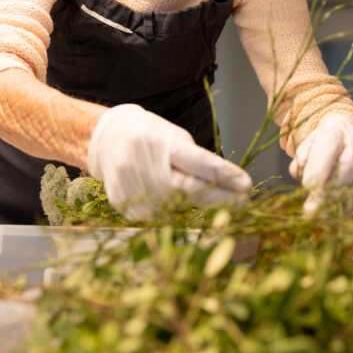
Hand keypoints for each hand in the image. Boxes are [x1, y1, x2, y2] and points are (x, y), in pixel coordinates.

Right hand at [87, 103, 251, 217]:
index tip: (246, 184)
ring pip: (175, 208)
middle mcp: (148, 165)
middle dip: (221, 199)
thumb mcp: (174, 138)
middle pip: (191, 190)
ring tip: (202, 196)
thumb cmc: (150, 136)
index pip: (200, 163)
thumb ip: (194, 161)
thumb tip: (224, 186)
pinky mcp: (123, 203)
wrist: (107, 139)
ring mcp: (133, 186)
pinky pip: (155, 215)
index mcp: (164, 144)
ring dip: (195, 206)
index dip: (225, 175)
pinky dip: (168, 211)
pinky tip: (168, 200)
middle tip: (243, 203)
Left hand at [289, 113, 352, 215]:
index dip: (316, 172)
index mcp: (336, 130)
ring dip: (335, 205)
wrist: (347, 135)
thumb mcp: (307, 146)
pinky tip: (334, 212)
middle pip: (344, 173)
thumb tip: (300, 174)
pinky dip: (347, 208)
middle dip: (325, 195)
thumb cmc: (322, 143)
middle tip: (310, 211)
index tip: (306, 188)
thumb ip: (301, 160)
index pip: (327, 151)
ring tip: (319, 215)